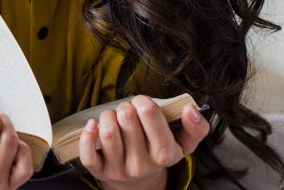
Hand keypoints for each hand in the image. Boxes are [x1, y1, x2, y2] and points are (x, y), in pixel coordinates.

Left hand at [79, 96, 209, 189]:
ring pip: (108, 131)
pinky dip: (88, 134)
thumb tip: (191, 109)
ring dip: (107, 116)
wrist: (139, 183)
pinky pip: (88, 153)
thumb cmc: (158, 153)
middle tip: (127, 113)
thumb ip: (196, 128)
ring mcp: (120, 169)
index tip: (143, 105)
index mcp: (165, 154)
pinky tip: (92, 124)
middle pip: (126, 117)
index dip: (143, 101)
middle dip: (125, 107)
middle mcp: (142, 164)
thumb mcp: (183, 144)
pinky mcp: (100, 171)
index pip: (149, 112)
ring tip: (113, 119)